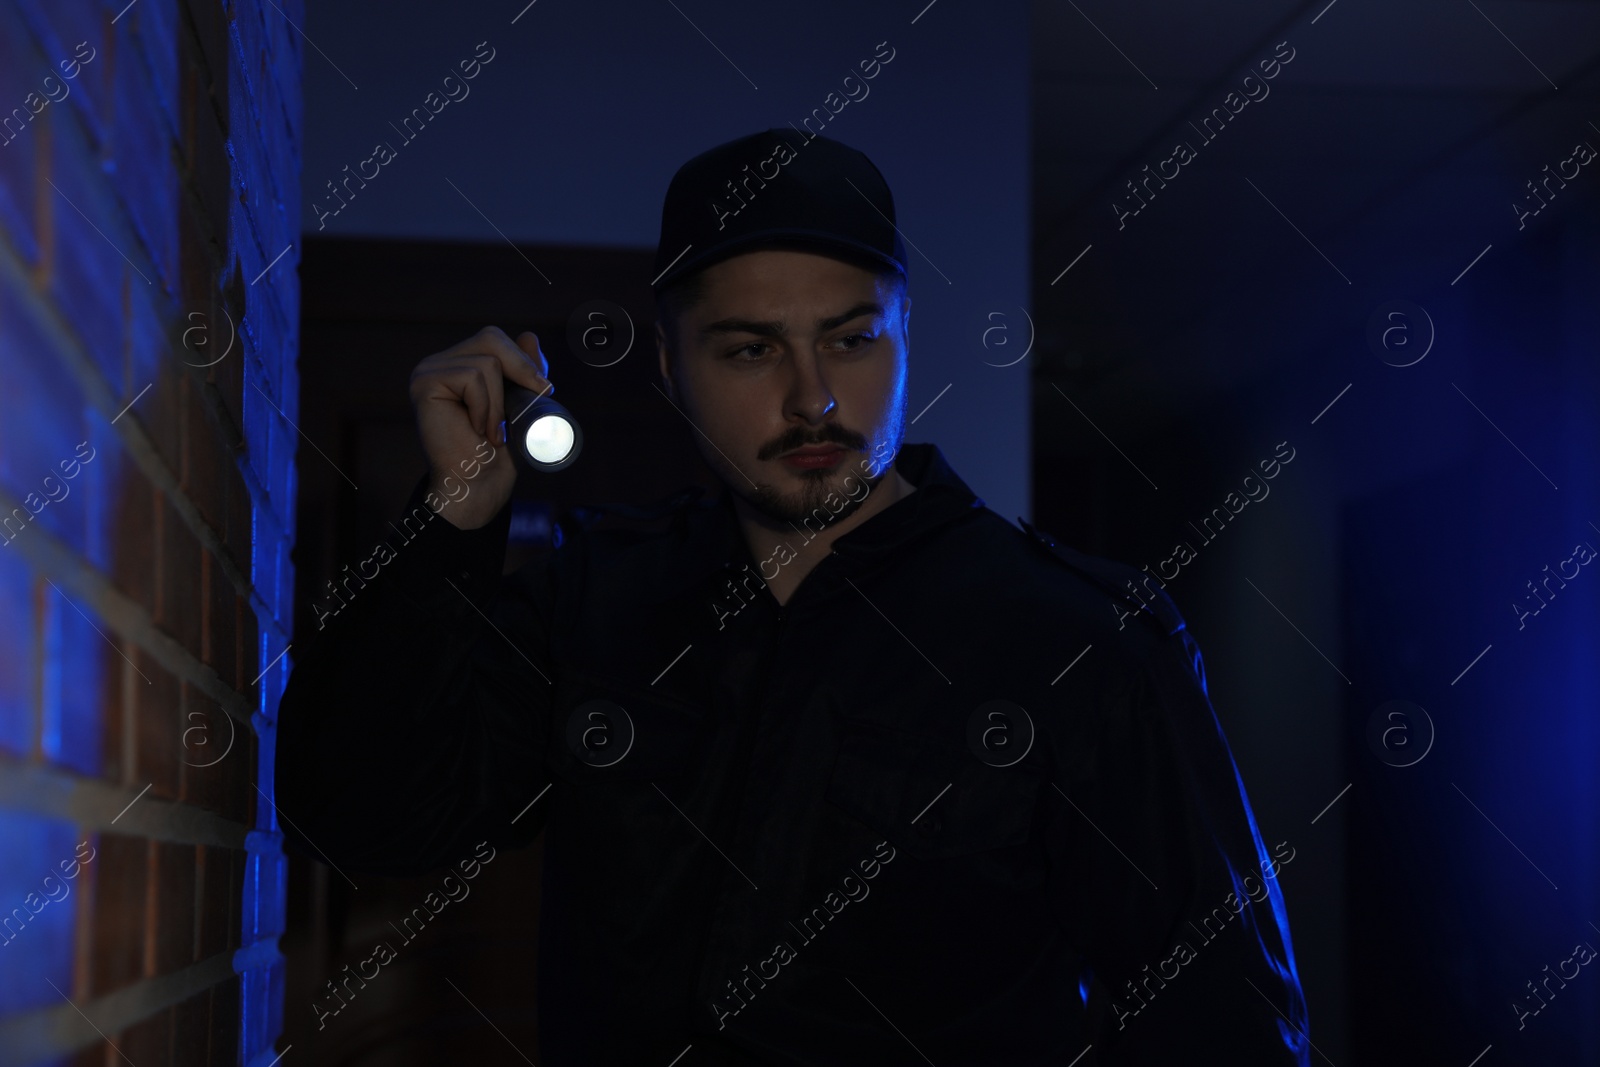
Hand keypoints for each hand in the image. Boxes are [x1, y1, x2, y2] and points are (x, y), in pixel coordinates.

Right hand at [408, 326, 552, 529]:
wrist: (476, 486)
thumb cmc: (495, 453)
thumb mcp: (518, 403)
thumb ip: (522, 370)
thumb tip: (529, 336)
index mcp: (458, 365)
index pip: (494, 339)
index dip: (522, 360)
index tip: (543, 390)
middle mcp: (438, 364)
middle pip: (490, 338)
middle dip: (521, 369)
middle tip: (532, 401)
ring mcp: (428, 372)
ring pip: (486, 362)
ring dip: (499, 402)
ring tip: (491, 430)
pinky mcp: (424, 383)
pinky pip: (472, 377)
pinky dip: (485, 407)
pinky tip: (476, 430)